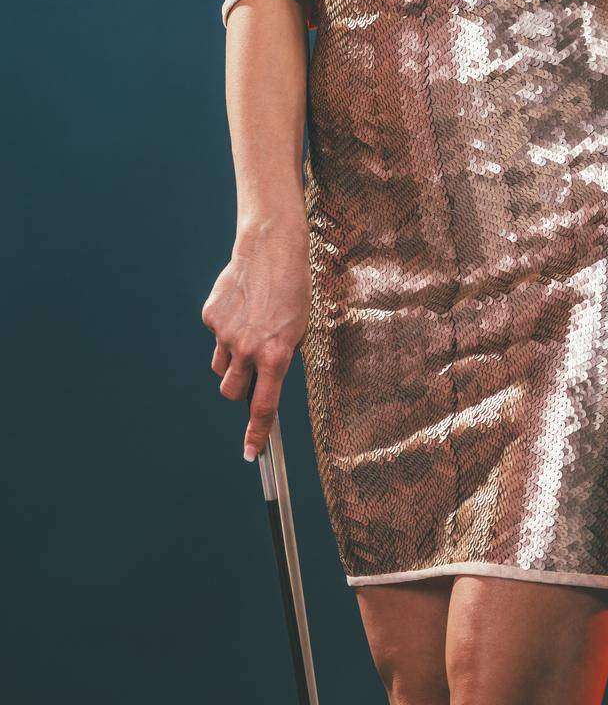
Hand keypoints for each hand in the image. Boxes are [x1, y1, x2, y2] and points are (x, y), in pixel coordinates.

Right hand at [201, 221, 310, 459]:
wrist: (271, 250)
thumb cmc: (292, 289)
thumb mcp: (299, 329)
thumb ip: (281, 358)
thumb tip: (265, 380)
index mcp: (276, 356)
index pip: (264, 406)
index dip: (256, 434)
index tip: (251, 454)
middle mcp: (249, 349)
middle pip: (231, 392)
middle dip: (238, 389)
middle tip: (250, 371)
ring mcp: (226, 334)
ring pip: (220, 366)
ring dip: (230, 359)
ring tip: (249, 329)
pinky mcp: (211, 317)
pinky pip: (215, 336)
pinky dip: (225, 329)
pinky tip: (241, 307)